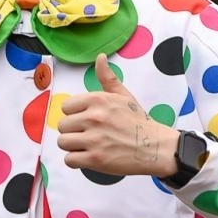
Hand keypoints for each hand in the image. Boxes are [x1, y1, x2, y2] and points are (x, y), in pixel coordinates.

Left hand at [57, 55, 177, 176]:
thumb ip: (107, 77)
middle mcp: (94, 118)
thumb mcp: (124, 95)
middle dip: (73, 131)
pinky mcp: (95, 159)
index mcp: (98, 100)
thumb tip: (100, 57)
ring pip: (63, 143)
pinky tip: (90, 157)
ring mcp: (94, 139)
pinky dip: (77, 160)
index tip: (87, 119)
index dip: (75, 114)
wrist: (155, 147)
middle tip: (90, 134)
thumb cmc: (138, 121)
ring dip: (73, 146)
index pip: (66, 107)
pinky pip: (69, 160)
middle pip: (62, 126)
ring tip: (89, 146)